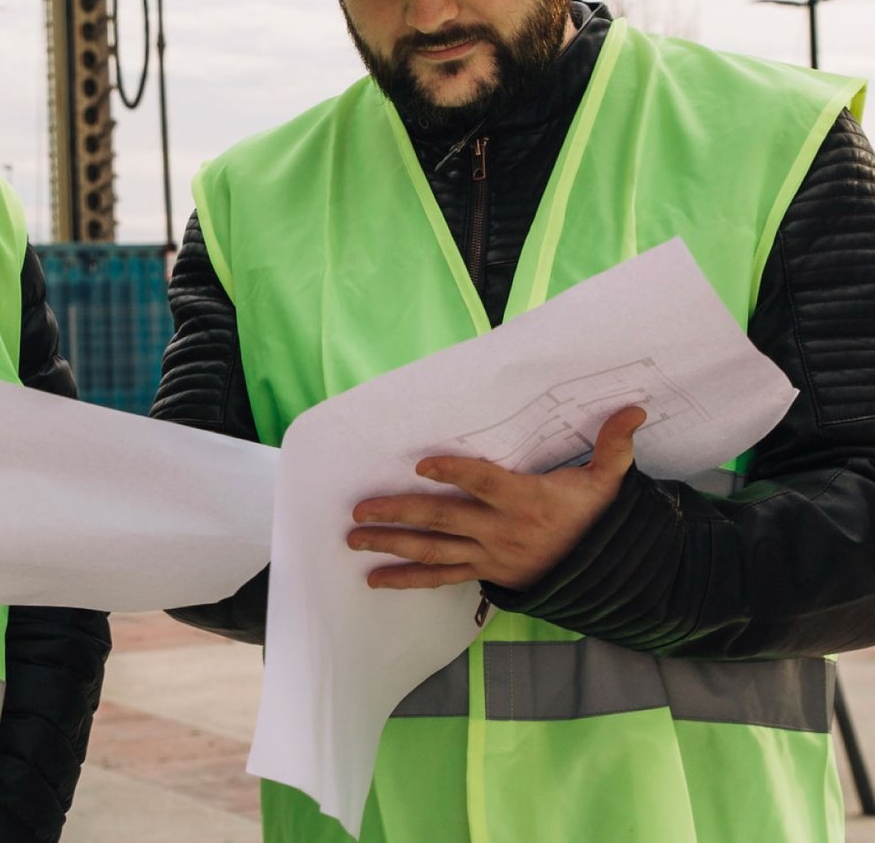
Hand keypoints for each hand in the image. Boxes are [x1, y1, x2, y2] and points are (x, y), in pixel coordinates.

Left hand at [347, 406, 645, 591]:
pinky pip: (439, 578)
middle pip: (441, 519)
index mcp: (525, 500)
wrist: (603, 576)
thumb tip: (634, 409)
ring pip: (432, 550)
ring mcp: (487, 555)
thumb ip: (612, 446)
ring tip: (354, 539)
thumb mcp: (606, 482)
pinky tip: (375, 579)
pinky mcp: (482, 572)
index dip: (454, 472)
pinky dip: (406, 579)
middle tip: (359, 508)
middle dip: (398, 513)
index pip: (483, 482)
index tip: (422, 464)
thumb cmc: (594, 520)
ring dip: (390, 545)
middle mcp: (499, 530)